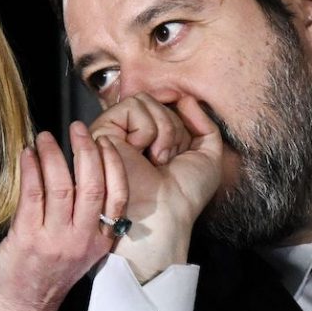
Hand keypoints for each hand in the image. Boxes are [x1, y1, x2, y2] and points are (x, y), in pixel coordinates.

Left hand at [0, 122, 127, 310]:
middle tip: (77, 128)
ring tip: (45, 138)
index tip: (105, 142)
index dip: (113, 164)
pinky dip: (31, 169)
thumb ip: (85, 220)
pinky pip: (33, 193)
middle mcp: (82, 238)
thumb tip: (80, 176)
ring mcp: (55, 238)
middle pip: (93, 184)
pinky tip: (27, 155)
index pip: (118, 196)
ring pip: (62, 184)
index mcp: (100, 241)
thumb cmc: (47, 278)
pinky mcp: (28, 237)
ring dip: (53, 154)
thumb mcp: (80, 252)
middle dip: (86, 150)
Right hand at [89, 94, 222, 280]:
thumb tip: (184, 98)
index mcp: (153, 139)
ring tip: (155, 159)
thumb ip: (204, 123)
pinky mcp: (103, 130)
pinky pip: (132, 106)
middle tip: (166, 160)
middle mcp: (132, 134)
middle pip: (158, 101)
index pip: (168, 107)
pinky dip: (146, 130)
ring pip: (145, 100)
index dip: (181, 126)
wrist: (165, 212)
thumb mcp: (208, 156)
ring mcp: (116, 131)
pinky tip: (140, 153)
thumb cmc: (185, 194)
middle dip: (173, 129)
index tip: (181, 153)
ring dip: (162, 130)